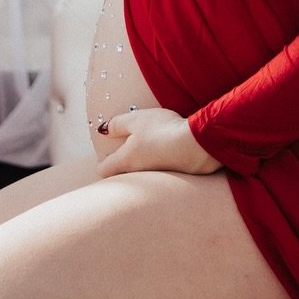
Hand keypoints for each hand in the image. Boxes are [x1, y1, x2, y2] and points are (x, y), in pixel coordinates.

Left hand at [94, 108, 221, 176]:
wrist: (195, 146)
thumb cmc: (162, 130)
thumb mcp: (136, 120)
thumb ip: (117, 124)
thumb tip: (103, 130)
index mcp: (125, 161)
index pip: (104, 170)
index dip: (102, 162)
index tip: (106, 156)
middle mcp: (138, 174)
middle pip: (122, 175)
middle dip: (121, 166)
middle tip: (126, 152)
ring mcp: (155, 178)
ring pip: (140, 175)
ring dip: (141, 165)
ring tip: (148, 149)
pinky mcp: (172, 178)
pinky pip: (158, 175)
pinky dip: (158, 165)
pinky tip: (167, 152)